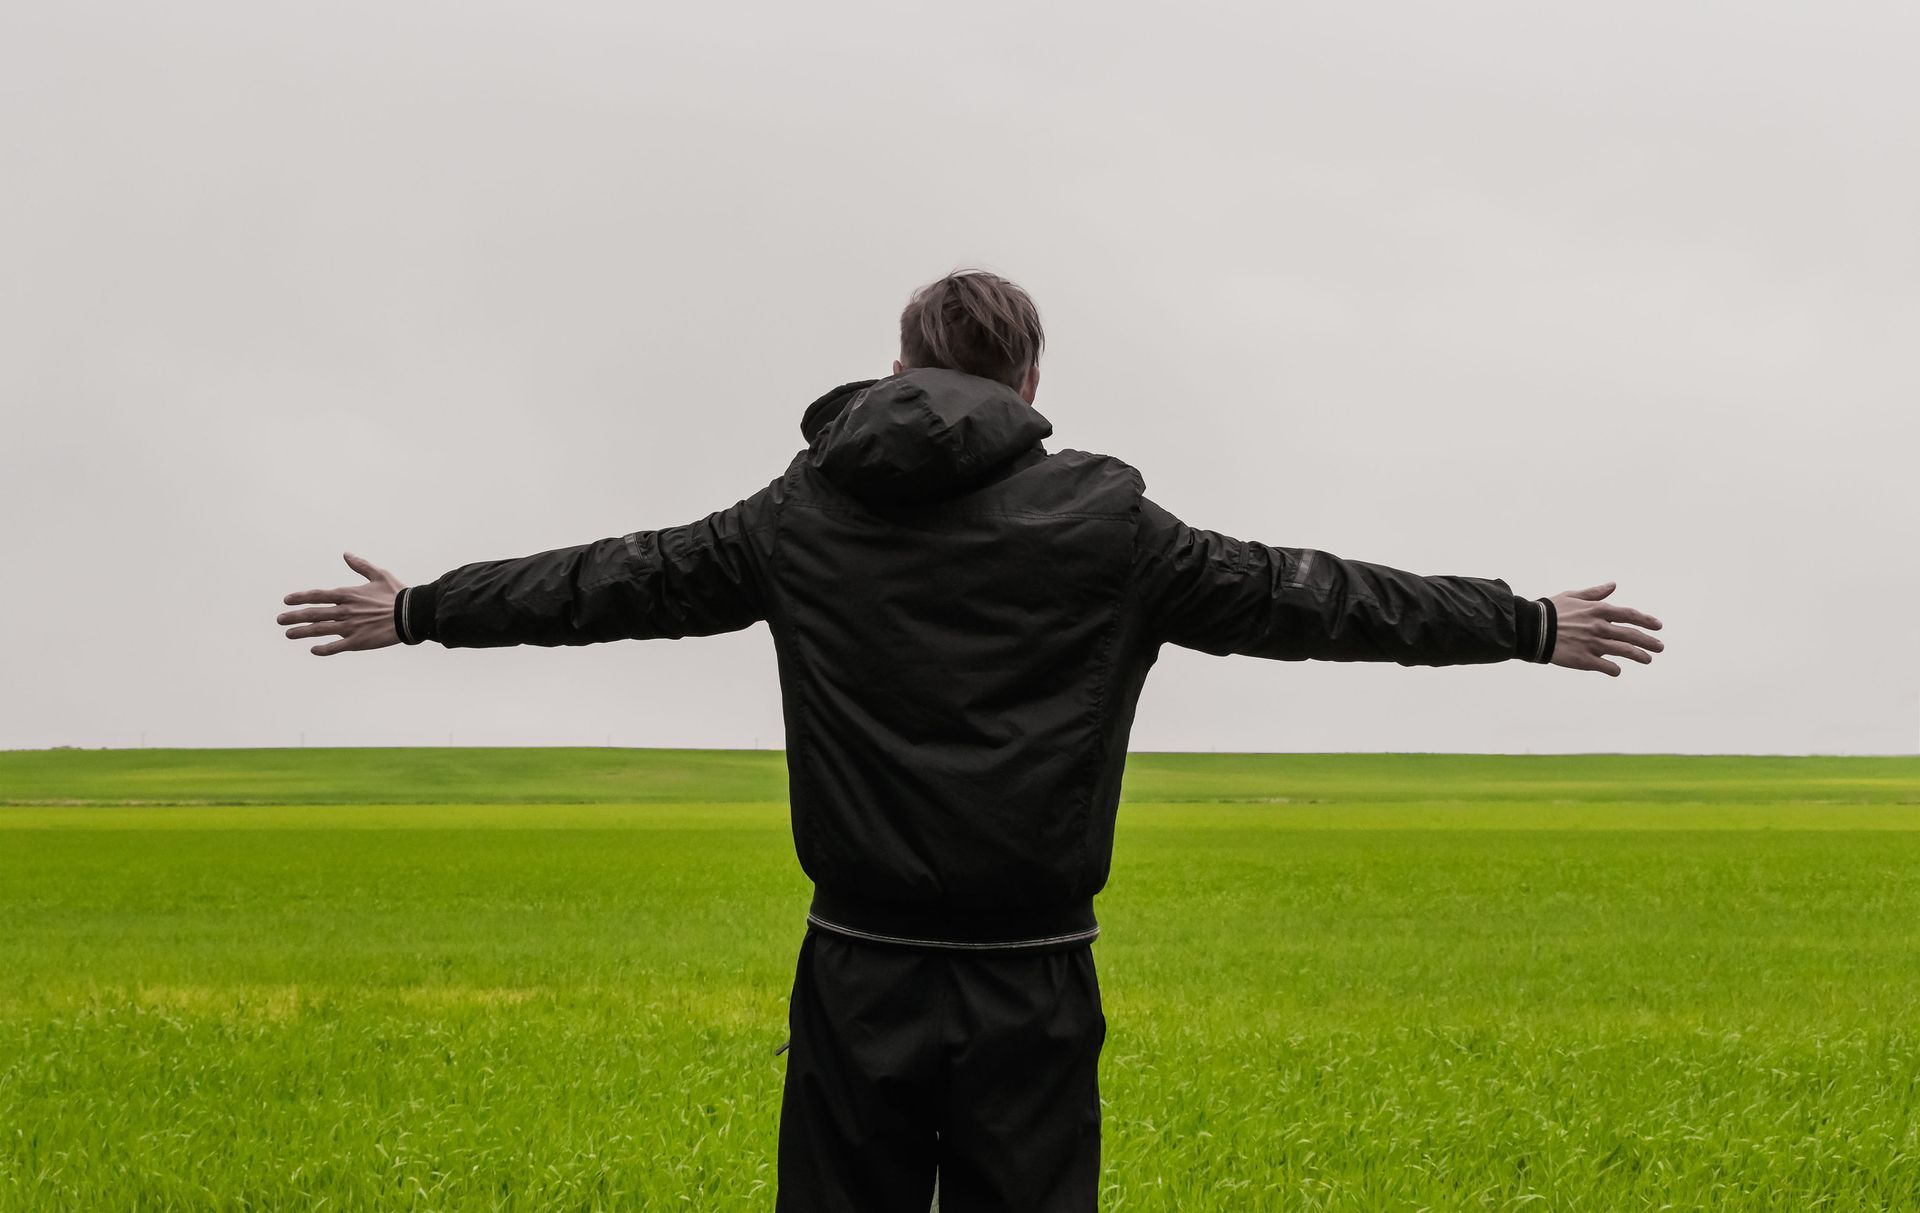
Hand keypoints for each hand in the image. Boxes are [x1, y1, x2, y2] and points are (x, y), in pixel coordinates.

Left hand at [278, 553, 405, 656]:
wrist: (411, 614)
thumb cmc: (397, 594)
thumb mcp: (379, 575)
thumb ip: (360, 565)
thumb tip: (346, 554)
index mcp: (348, 594)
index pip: (318, 595)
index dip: (300, 597)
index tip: (286, 601)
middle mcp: (345, 611)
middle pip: (314, 614)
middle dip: (294, 616)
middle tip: (279, 620)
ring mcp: (350, 627)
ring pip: (320, 630)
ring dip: (302, 632)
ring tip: (288, 634)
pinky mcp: (358, 641)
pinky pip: (336, 646)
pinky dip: (324, 649)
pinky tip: (313, 650)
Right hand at [1549, 582, 1663, 676]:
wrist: (1532, 629)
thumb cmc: (1550, 610)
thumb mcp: (1573, 596)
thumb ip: (1595, 593)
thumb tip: (1613, 586)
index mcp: (1598, 610)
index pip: (1629, 615)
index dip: (1646, 620)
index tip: (1658, 626)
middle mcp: (1599, 627)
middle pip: (1631, 635)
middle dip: (1649, 641)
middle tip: (1660, 647)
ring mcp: (1593, 644)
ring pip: (1623, 651)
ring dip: (1638, 656)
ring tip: (1648, 659)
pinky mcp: (1584, 660)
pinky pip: (1606, 667)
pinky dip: (1614, 669)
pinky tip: (1617, 670)